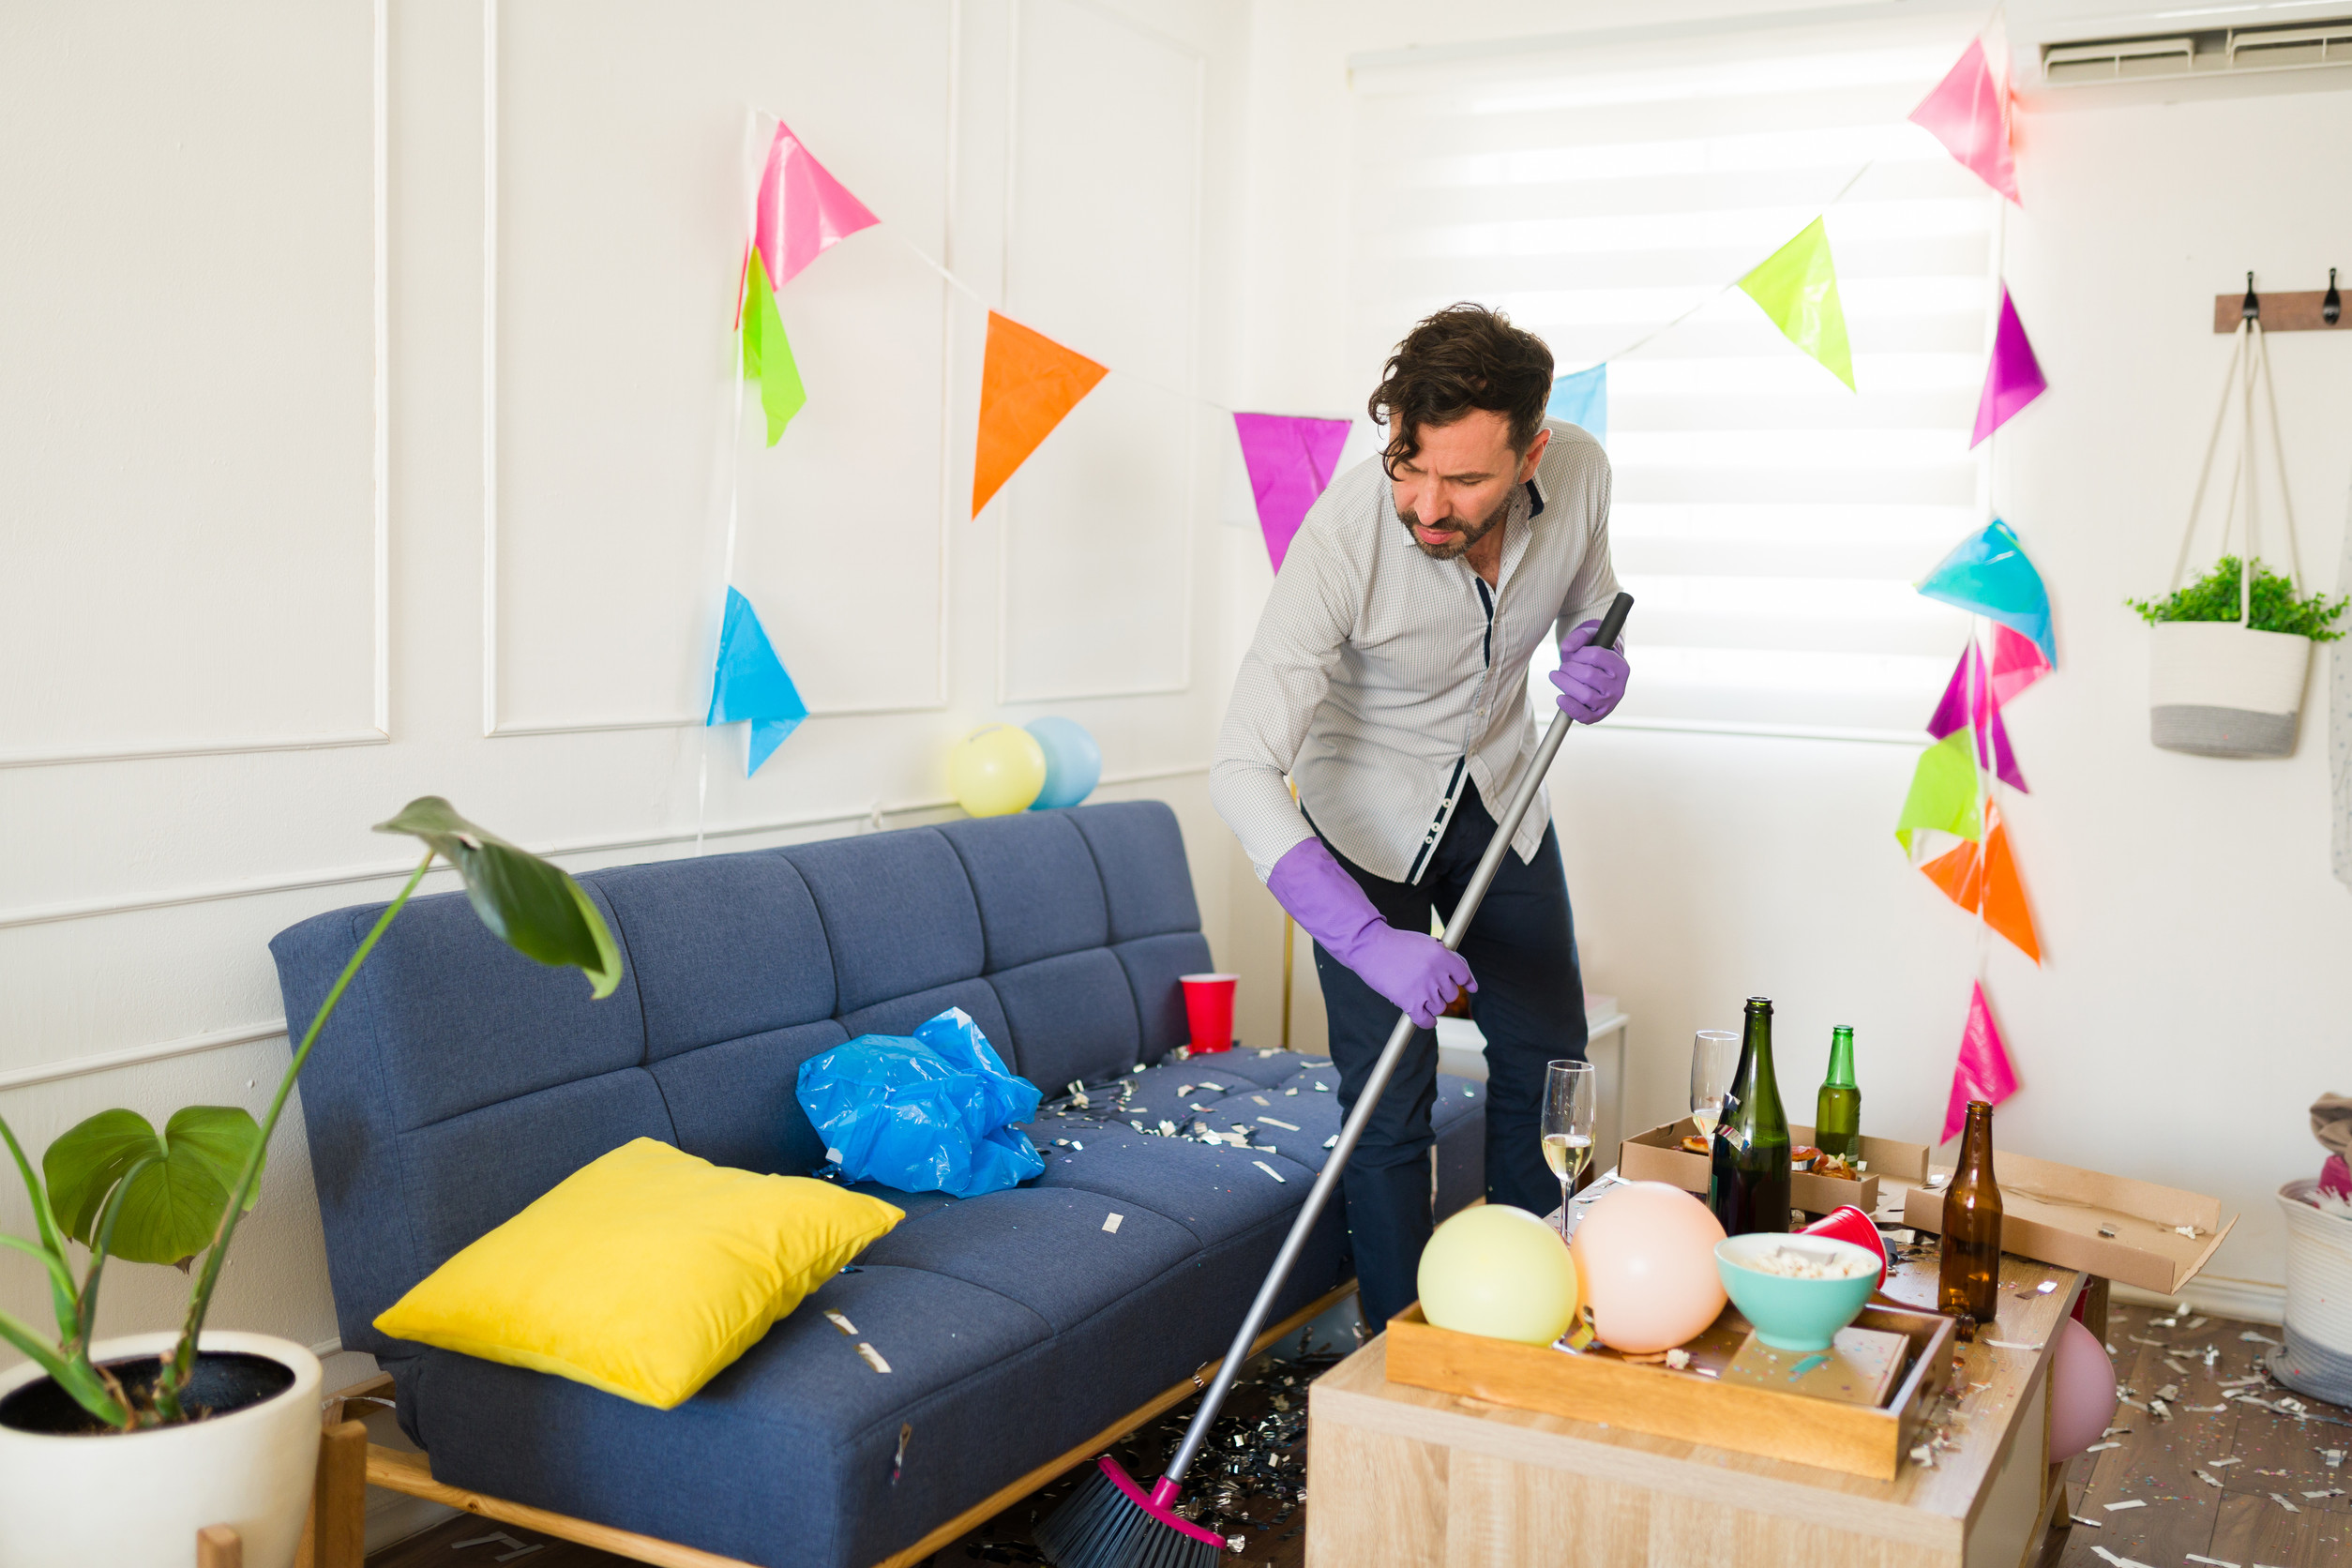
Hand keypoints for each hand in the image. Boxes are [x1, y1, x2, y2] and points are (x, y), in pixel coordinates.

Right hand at [1265, 836, 1475, 1028]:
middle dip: (1441, 990)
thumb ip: (1447, 958)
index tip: (1464, 985)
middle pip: (1451, 993)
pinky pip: (1426, 1020)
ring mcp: (1423, 988)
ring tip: (1417, 993)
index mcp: (1442, 955)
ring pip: (1439, 1007)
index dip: (1463, 981)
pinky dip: (1427, 1021)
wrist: (1368, 946)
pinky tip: (1423, 1015)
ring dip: (1431, 1004)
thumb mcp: (1426, 943)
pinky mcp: (1409, 1002)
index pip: (1464, 975)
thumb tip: (1469, 981)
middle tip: (1425, 982)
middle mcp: (1436, 972)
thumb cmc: (1396, 944)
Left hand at [1551, 619, 1627, 722]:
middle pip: (1588, 675)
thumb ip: (1579, 636)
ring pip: (1584, 695)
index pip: (1596, 655)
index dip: (1579, 653)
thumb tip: (1566, 647)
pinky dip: (1569, 707)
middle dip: (1568, 668)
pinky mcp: (1598, 716)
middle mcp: (1618, 687)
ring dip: (1564, 684)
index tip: (1575, 655)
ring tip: (1557, 676)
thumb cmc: (1593, 656)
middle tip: (1563, 667)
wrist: (1597, 676)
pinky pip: (1583, 715)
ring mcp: (1609, 703)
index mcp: (1621, 667)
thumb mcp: (1591, 639)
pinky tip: (1560, 698)